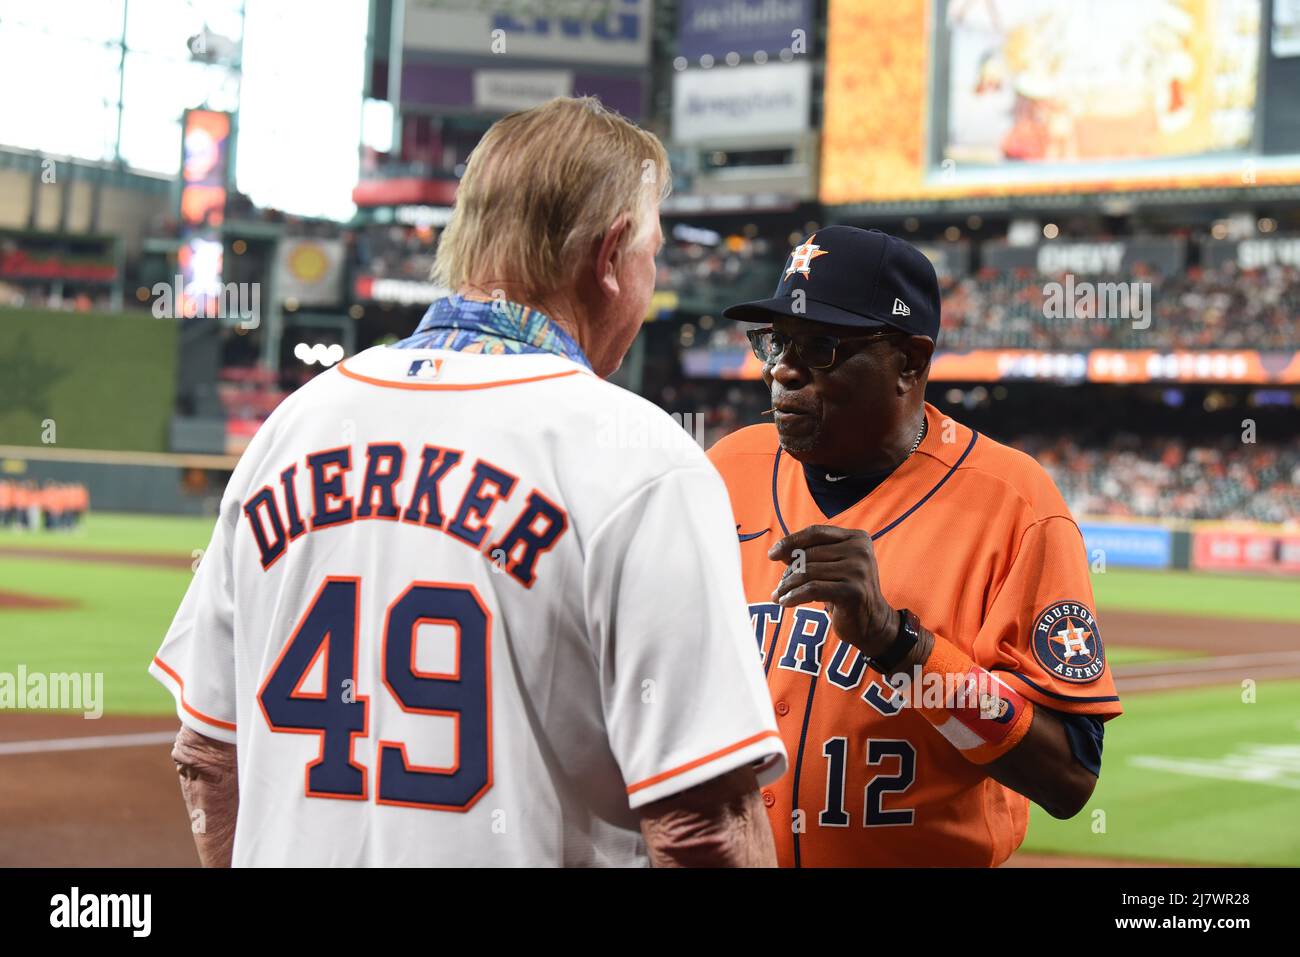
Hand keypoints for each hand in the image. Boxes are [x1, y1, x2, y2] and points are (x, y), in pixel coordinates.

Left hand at [768, 525, 896, 657]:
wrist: (873, 623)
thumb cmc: (846, 592)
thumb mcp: (831, 568)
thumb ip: (811, 555)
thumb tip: (779, 551)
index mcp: (857, 538)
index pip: (816, 532)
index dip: (791, 541)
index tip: (772, 554)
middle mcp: (860, 551)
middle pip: (809, 554)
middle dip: (789, 571)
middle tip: (779, 587)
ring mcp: (858, 571)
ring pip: (808, 572)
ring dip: (787, 586)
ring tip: (778, 596)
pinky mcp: (852, 591)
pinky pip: (812, 589)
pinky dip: (794, 596)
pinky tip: (785, 602)